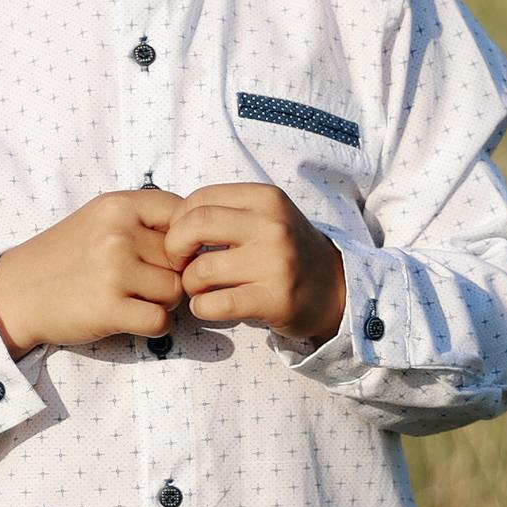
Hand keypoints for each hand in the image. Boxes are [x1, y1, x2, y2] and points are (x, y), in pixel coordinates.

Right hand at [0, 191, 182, 355]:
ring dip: (162, 301)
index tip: (162, 250)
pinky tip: (131, 318)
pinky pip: (160, 320)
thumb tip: (197, 236)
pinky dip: (153, 325)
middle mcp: (117, 234)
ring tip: (132, 298)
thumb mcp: (99, 219)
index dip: (181, 236)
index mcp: (117, 206)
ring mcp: (113, 272)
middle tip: (139, 281)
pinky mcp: (109, 309)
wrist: (17, 293)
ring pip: (175, 291)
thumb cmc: (64, 256)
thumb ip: (143, 219)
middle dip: (169, 273)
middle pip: (181, 258)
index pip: (181, 211)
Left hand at [161, 184, 345, 344]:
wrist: (334, 290)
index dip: (178, 222)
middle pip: (194, 226)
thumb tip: (172, 221)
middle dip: (174, 247)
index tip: (183, 240)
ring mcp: (275, 263)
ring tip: (200, 288)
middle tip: (179, 263)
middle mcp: (272, 226)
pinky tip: (208, 306)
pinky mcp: (275, 299)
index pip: (199, 199)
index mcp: (266, 199)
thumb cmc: (286, 252)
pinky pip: (216, 304)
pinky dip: (202, 308)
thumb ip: (226, 212)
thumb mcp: (266, 217)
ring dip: (189, 284)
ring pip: (200, 270)